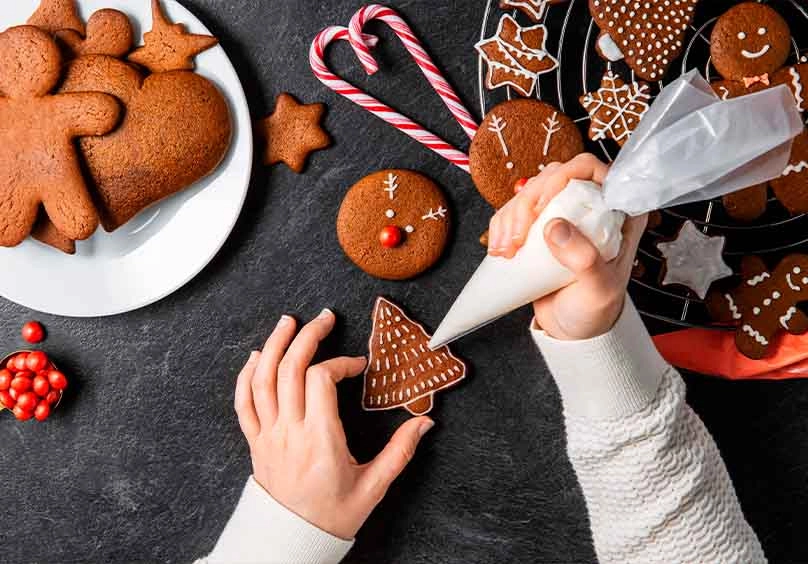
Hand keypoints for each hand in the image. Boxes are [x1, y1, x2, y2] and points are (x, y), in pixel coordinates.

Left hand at [234, 309, 433, 539]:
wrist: (292, 542)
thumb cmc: (332, 516)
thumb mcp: (374, 486)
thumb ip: (399, 451)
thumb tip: (423, 422)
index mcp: (319, 440)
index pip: (322, 380)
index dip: (341, 363)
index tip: (357, 365)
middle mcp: (289, 432)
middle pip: (290, 369)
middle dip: (308, 337)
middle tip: (324, 318)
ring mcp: (268, 436)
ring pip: (262, 380)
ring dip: (275, 345)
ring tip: (288, 322)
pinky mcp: (256, 442)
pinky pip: (243, 403)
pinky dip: (246, 376)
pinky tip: (257, 357)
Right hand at [487, 154, 646, 339]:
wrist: (574, 330)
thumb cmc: (596, 310)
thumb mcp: (600, 289)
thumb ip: (585, 260)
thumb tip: (555, 227)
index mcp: (617, 212)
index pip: (590, 170)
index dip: (563, 177)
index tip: (543, 205)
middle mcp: (589, 207)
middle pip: (551, 177)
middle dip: (528, 202)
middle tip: (519, 237)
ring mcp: (561, 215)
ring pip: (528, 193)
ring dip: (509, 217)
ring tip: (507, 251)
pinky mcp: (537, 229)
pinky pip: (512, 212)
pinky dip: (500, 227)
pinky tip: (500, 250)